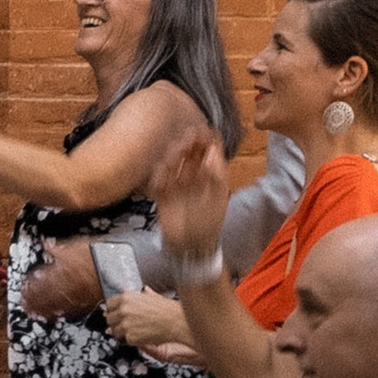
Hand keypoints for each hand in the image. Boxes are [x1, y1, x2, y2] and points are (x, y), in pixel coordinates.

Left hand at [22, 240, 101, 317]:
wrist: (121, 269)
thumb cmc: (101, 255)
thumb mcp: (80, 244)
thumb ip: (61, 248)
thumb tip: (47, 246)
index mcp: (64, 268)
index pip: (42, 279)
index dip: (31, 284)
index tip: (24, 287)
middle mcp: (69, 283)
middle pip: (46, 294)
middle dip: (33, 299)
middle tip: (24, 303)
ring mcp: (77, 294)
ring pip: (56, 304)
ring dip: (42, 308)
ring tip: (32, 311)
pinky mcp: (86, 302)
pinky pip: (69, 310)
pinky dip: (58, 313)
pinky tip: (52, 314)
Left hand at [107, 289, 196, 358]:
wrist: (177, 322)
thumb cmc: (168, 310)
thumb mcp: (151, 296)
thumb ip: (139, 295)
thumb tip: (134, 291)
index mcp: (126, 298)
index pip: (109, 304)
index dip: (113, 310)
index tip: (116, 314)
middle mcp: (123, 310)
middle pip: (109, 318)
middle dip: (116, 322)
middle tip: (126, 325)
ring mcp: (125, 324)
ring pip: (115, 331)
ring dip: (122, 333)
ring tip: (136, 331)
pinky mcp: (130, 337)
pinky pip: (125, 340)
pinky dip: (131, 340)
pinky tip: (140, 336)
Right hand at [151, 123, 230, 267]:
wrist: (191, 248)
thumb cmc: (209, 224)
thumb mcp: (218, 198)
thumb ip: (216, 175)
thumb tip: (212, 150)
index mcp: (210, 177)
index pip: (209, 153)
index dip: (208, 141)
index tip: (206, 129)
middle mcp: (193, 178)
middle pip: (190, 154)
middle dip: (189, 143)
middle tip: (189, 135)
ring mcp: (177, 186)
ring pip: (173, 164)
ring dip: (174, 155)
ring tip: (175, 150)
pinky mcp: (162, 195)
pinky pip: (158, 180)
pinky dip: (159, 174)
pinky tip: (162, 170)